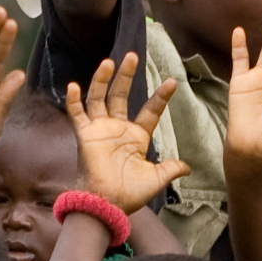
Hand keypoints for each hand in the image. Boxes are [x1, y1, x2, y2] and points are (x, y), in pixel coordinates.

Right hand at [60, 55, 179, 211]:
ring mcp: (100, 130)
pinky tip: (73, 85)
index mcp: (136, 137)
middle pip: (121, 95)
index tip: (173, 82)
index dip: (160, 97)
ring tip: (109, 62)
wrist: (107, 205)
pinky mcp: (85, 135)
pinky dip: (73, 100)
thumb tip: (188, 168)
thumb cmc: (129, 195)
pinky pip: (77, 114)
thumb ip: (170, 169)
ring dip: (102, 80)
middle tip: (132, 56)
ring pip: (99, 97)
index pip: (150, 111)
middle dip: (126, 76)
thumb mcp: (156, 179)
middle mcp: (117, 129)